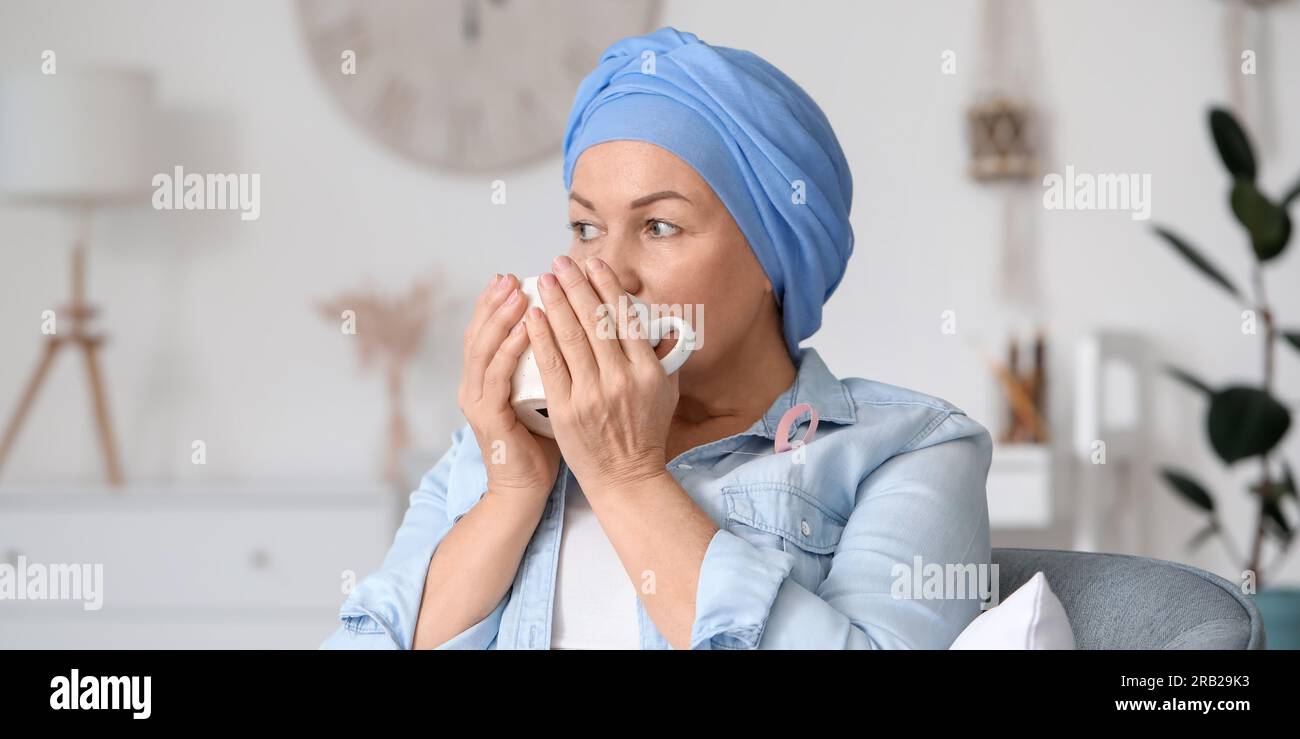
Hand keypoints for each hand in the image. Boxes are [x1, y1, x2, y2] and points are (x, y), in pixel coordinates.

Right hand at [458, 273, 560, 498]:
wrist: (526, 490)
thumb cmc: (544, 444)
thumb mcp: (548, 395)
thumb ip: (554, 365)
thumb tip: (586, 332)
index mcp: (487, 378)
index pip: (489, 331)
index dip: (497, 303)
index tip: (514, 276)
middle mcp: (475, 385)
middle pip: (480, 332)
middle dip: (496, 301)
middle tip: (512, 276)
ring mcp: (477, 400)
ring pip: (485, 348)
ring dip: (502, 317)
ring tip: (519, 291)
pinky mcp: (488, 416)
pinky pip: (497, 375)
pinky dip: (511, 348)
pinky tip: (527, 327)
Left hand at [522, 256, 675, 492]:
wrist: (626, 478)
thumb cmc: (644, 433)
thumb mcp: (666, 391)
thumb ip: (662, 355)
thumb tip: (655, 319)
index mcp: (648, 371)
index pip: (625, 317)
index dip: (607, 286)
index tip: (594, 264)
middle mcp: (622, 379)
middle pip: (596, 321)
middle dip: (576, 285)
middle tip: (561, 263)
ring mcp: (593, 395)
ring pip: (572, 337)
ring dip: (556, 303)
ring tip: (544, 280)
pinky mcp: (568, 410)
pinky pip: (551, 364)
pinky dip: (541, 336)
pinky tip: (533, 316)